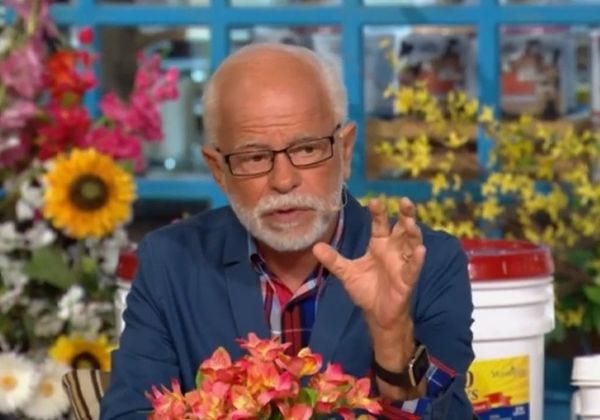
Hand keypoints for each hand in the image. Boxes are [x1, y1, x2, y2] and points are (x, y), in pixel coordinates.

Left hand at [312, 197, 425, 330]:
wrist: (376, 314)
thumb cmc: (366, 289)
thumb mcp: (347, 272)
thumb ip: (334, 260)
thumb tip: (315, 247)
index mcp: (379, 245)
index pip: (380, 224)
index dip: (378, 213)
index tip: (375, 201)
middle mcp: (393, 250)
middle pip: (402, 228)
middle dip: (405, 214)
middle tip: (404, 201)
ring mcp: (402, 263)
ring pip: (411, 244)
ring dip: (413, 233)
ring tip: (411, 222)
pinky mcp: (408, 279)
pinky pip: (414, 267)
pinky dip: (417, 259)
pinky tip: (420, 250)